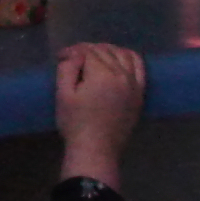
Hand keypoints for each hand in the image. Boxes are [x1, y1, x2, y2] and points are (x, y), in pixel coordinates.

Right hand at [54, 43, 146, 188]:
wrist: (96, 151)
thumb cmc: (75, 124)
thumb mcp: (63, 95)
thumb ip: (67, 68)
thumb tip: (76, 55)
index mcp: (102, 74)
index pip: (87, 51)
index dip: (72, 51)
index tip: (60, 57)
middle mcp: (122, 75)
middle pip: (104, 51)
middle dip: (87, 50)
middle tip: (72, 58)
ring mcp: (134, 84)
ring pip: (122, 54)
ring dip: (107, 50)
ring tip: (94, 57)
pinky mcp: (139, 94)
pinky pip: (139, 67)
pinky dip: (129, 57)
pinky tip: (120, 59)